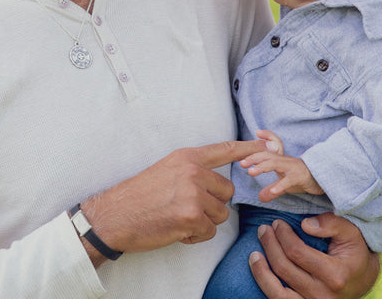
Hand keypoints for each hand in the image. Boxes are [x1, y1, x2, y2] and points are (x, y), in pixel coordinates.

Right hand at [79, 139, 266, 265]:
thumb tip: (214, 183)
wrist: (114, 214)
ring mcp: (193, 193)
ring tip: (178, 218)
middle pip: (226, 191)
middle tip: (187, 207)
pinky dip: (195, 235)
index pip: (224, 150)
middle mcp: (193, 171)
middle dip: (213, 203)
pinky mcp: (191, 216)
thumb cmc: (139, 194)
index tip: (267, 145)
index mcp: (187, 157)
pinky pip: (209, 231)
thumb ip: (192, 171)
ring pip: (220, 213)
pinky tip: (175, 229)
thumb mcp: (167, 170)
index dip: (248, 149)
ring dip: (204, 221)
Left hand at [240, 152, 323, 201]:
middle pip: (267, 155)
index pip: (264, 152)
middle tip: (241, 163)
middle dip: (253, 157)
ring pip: (275, 163)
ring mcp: (293, 167)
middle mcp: (284, 161)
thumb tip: (260, 198)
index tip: (240, 157)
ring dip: (262, 166)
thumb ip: (272, 188)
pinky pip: (289, 180)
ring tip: (251, 172)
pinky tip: (272, 191)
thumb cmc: (302, 179)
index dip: (252, 153)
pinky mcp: (301, 176)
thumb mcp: (285, 183)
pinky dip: (280, 185)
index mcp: (279, 160)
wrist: (324, 179)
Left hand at [249, 213, 379, 298]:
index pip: (297, 252)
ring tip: (253, 253)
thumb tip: (305, 224)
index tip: (277, 222)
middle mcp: (324, 295)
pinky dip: (265, 285)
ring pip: (277, 291)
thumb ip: (331, 223)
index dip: (282, 235)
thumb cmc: (353, 251)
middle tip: (264, 229)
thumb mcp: (350, 232)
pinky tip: (259, 270)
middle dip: (270, 244)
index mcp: (336, 274)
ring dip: (261, 270)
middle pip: (284, 268)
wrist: (361, 279)